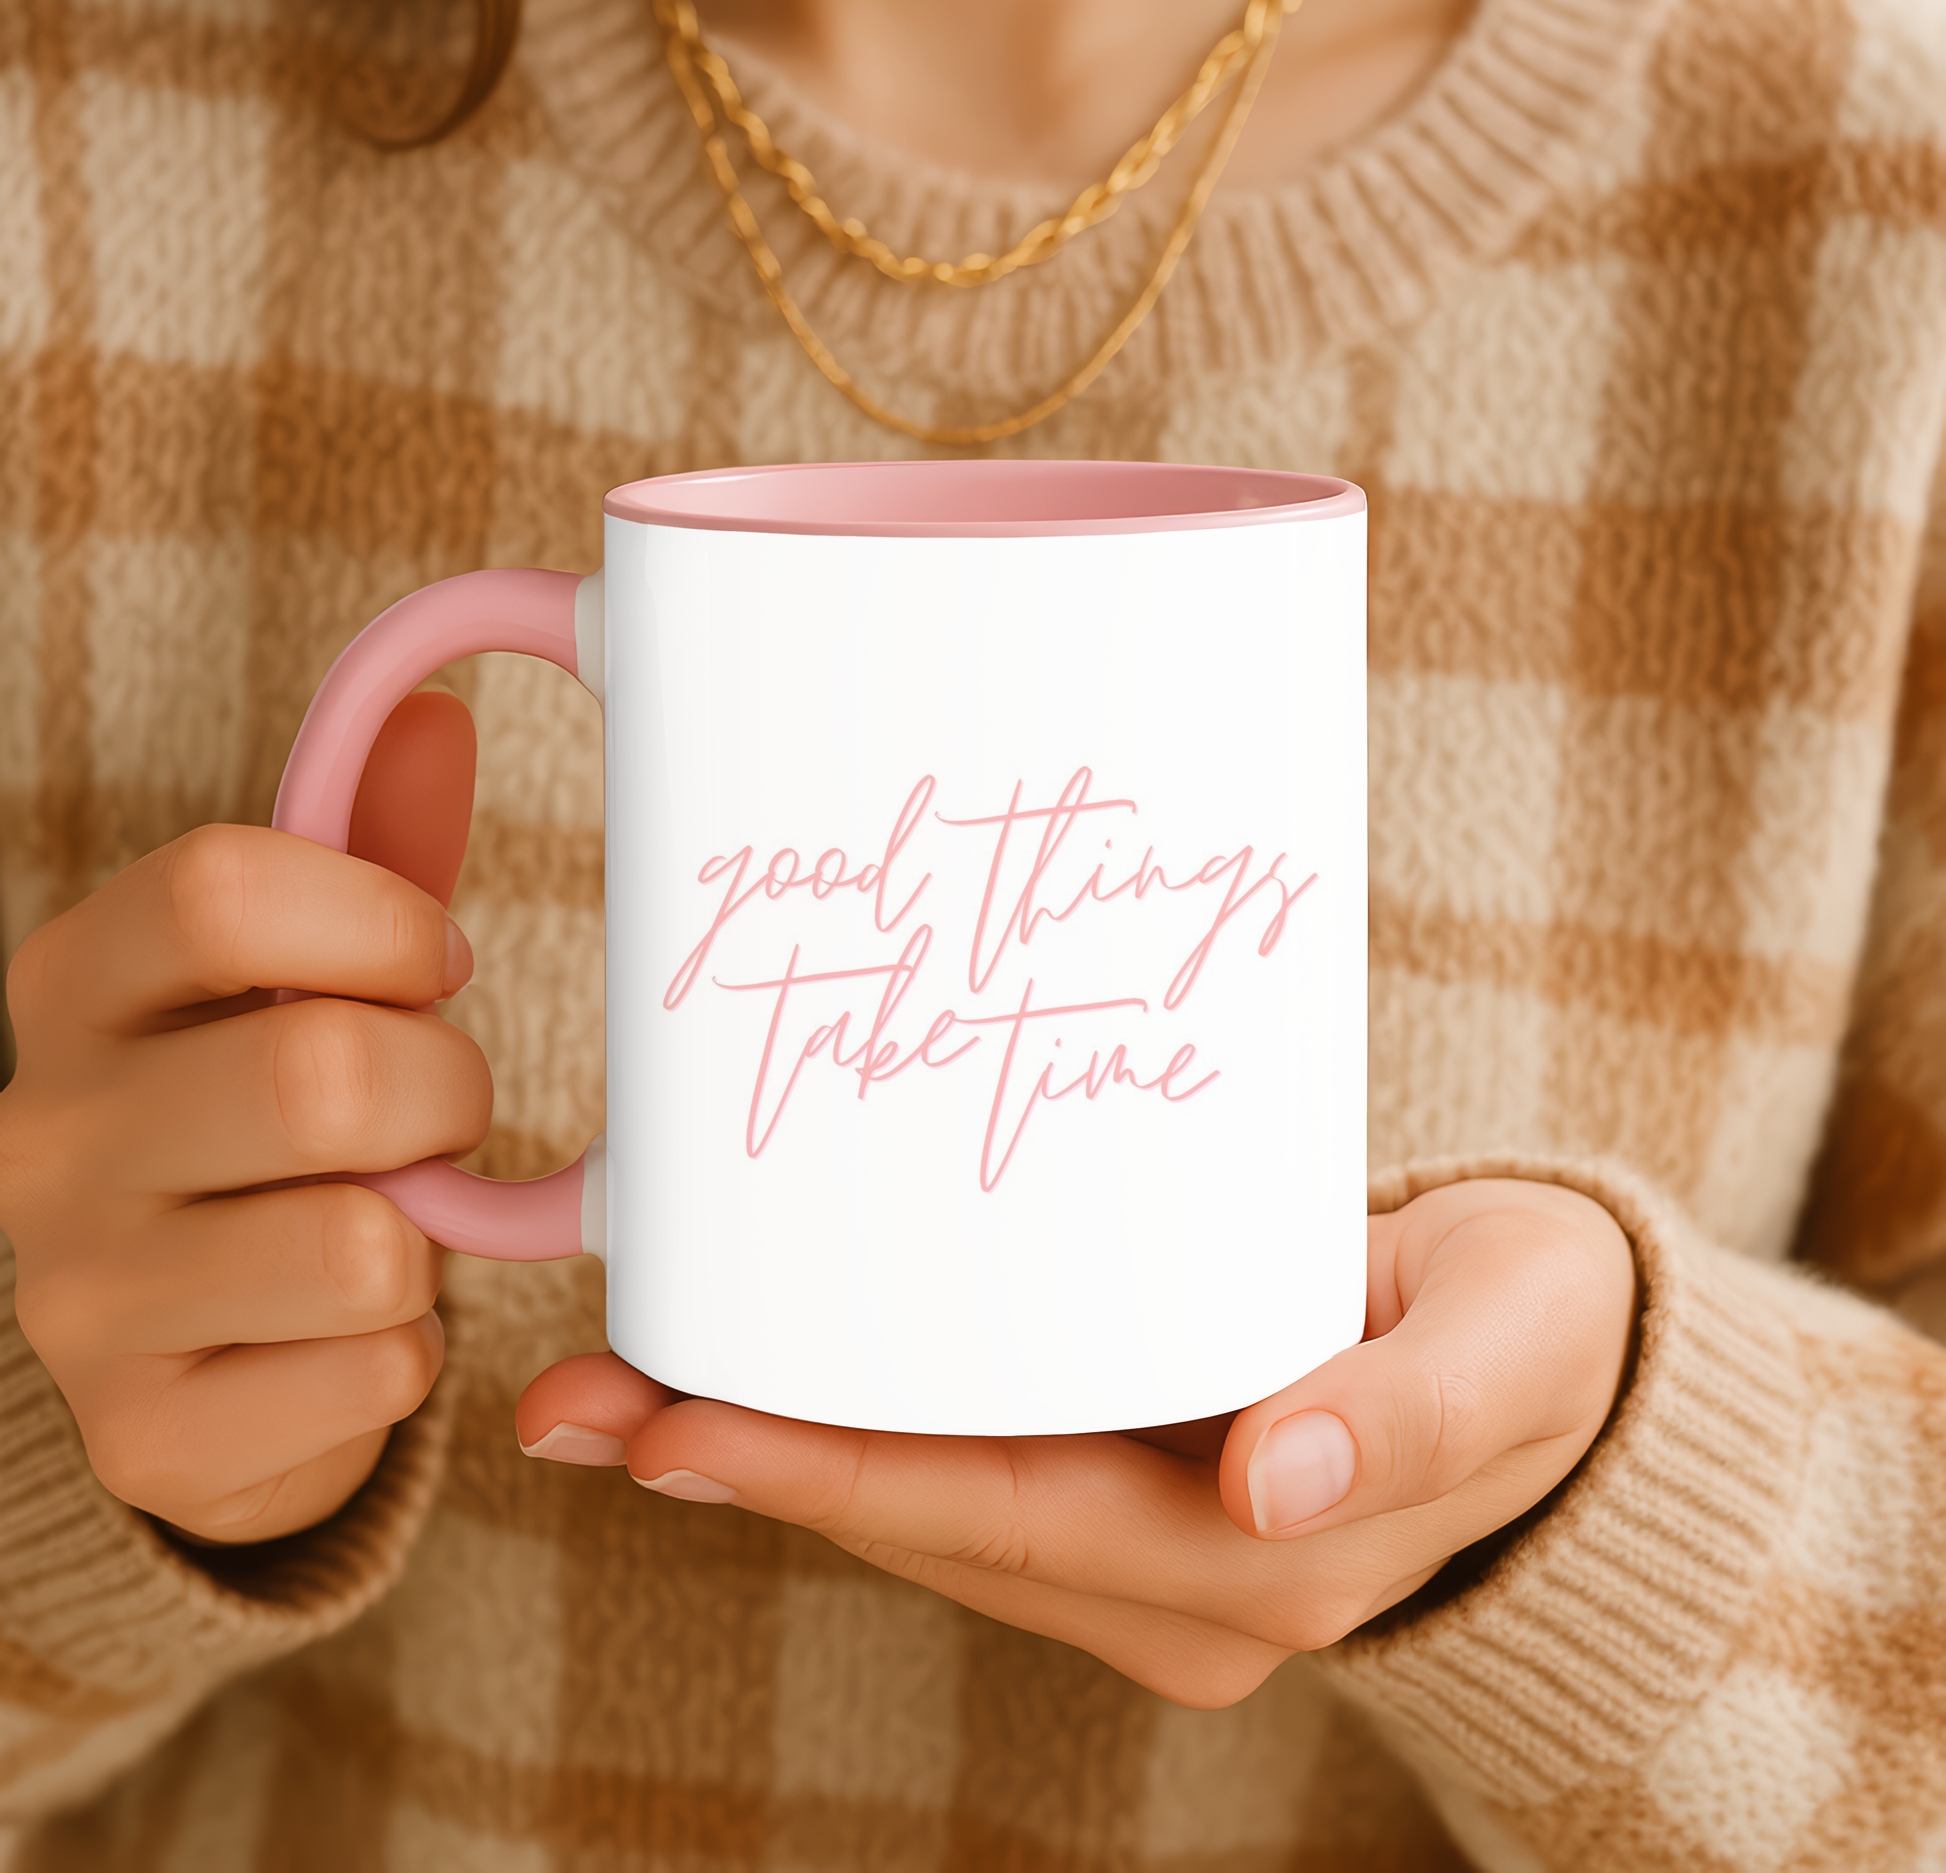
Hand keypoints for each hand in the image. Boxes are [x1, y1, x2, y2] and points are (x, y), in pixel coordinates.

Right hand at [0, 695, 488, 1543]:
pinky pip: (375, 1373)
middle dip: (446, 1094)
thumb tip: (435, 712)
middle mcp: (45, 1135)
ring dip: (427, 1239)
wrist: (197, 1348)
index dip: (380, 920)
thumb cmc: (269, 1122)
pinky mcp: (149, 1435)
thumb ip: (368, 851)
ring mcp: (79, 1298)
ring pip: (362, 1245)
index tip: (431, 963)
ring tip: (383, 1225)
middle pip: (321, 1076)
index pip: (225, 886)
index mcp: (75, 986)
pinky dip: (409, 1350)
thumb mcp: (304, 974)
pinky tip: (347, 1334)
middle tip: (438, 1116)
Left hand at [517, 1178, 1636, 1705]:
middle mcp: (1180, 1588)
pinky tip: (755, 1383)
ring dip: (774, 1455)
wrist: (1569, 1360)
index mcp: (1258, 1564)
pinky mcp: (1137, 1504)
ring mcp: (1150, 1558)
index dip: (831, 1479)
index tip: (671, 1432)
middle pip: (929, 1524)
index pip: (1002, 1517)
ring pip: (929, 1511)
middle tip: (577, 1402)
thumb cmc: (1537, 1330)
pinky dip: (855, 1435)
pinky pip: (970, 1478)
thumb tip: (1268, 1491)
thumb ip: (1399, 1419)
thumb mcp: (1506, 1347)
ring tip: (614, 1390)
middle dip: (749, 1465)